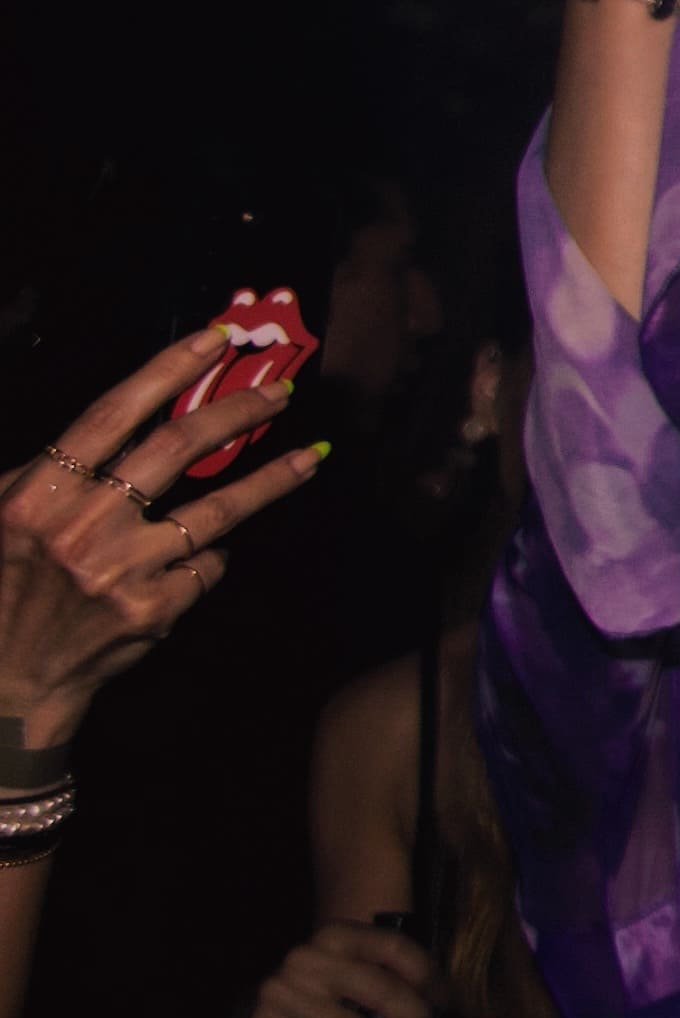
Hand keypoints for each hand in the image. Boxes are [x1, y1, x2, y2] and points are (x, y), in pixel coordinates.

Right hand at [3, 322, 332, 742]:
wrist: (7, 677)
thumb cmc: (4, 586)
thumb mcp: (2, 515)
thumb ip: (47, 471)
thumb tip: (118, 423)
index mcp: (39, 494)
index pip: (112, 415)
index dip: (167, 370)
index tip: (215, 339)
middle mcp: (82, 527)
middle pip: (175, 449)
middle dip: (236, 411)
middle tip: (280, 390)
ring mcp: (122, 570)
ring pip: (217, 511)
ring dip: (271, 480)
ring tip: (310, 456)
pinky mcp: (153, 609)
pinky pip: (206, 566)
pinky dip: (213, 556)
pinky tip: (216, 551)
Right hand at [242, 919, 441, 1017]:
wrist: (250, 1012)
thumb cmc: (320, 990)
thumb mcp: (350, 969)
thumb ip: (387, 976)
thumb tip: (444, 1008)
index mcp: (335, 935)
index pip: (394, 948)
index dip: (429, 977)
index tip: (447, 1007)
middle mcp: (304, 959)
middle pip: (378, 990)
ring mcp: (278, 994)